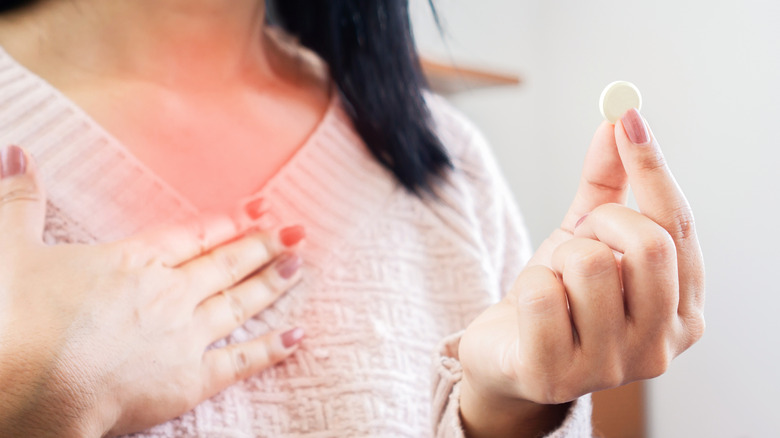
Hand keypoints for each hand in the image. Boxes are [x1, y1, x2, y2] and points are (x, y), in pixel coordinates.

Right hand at [0, 146, 305, 436]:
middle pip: (226, 264)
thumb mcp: (10, 250)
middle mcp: (169, 293)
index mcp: (134, 260)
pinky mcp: (190, 380)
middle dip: (264, 247)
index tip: (262, 207)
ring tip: (299, 266)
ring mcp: (185, 335)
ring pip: (240, 303)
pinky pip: (241, 361)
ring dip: (272, 284)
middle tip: (296, 232)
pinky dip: (271, 348)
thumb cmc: (14, 322)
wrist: (25, 388)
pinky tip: (297, 335)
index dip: (230, 221)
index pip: (195, 234)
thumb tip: (18, 152)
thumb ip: (21, 201)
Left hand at [458, 109, 704, 436]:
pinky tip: (528, 313)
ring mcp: (610, 370)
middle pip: (649, 246)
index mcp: (683, 312)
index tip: (628, 117)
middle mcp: (660, 349)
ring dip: (559, 260)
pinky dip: (527, 286)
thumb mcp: (585, 238)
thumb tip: (616, 122)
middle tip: (578, 238)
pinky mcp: (554, 377)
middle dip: (601, 223)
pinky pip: (542, 295)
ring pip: (591, 265)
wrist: (505, 356)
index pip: (679, 228)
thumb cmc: (557, 299)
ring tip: (554, 284)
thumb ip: (608, 186)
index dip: (653, 168)